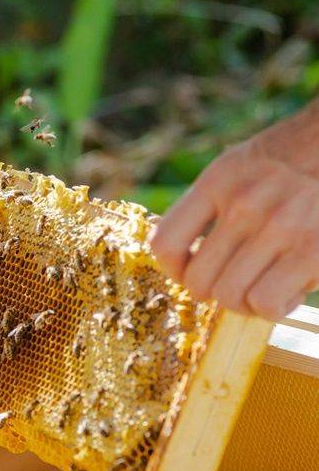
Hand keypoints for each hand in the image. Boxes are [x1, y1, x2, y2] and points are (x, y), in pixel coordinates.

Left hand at [150, 100, 318, 319]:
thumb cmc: (295, 163)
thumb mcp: (240, 167)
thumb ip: (210, 206)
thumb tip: (185, 258)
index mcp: (219, 181)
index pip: (165, 242)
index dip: (173, 269)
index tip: (189, 271)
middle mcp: (243, 204)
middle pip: (198, 281)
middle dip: (214, 292)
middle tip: (237, 283)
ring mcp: (279, 227)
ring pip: (230, 297)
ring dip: (246, 302)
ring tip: (267, 285)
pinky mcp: (311, 250)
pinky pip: (266, 303)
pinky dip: (274, 307)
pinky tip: (290, 290)